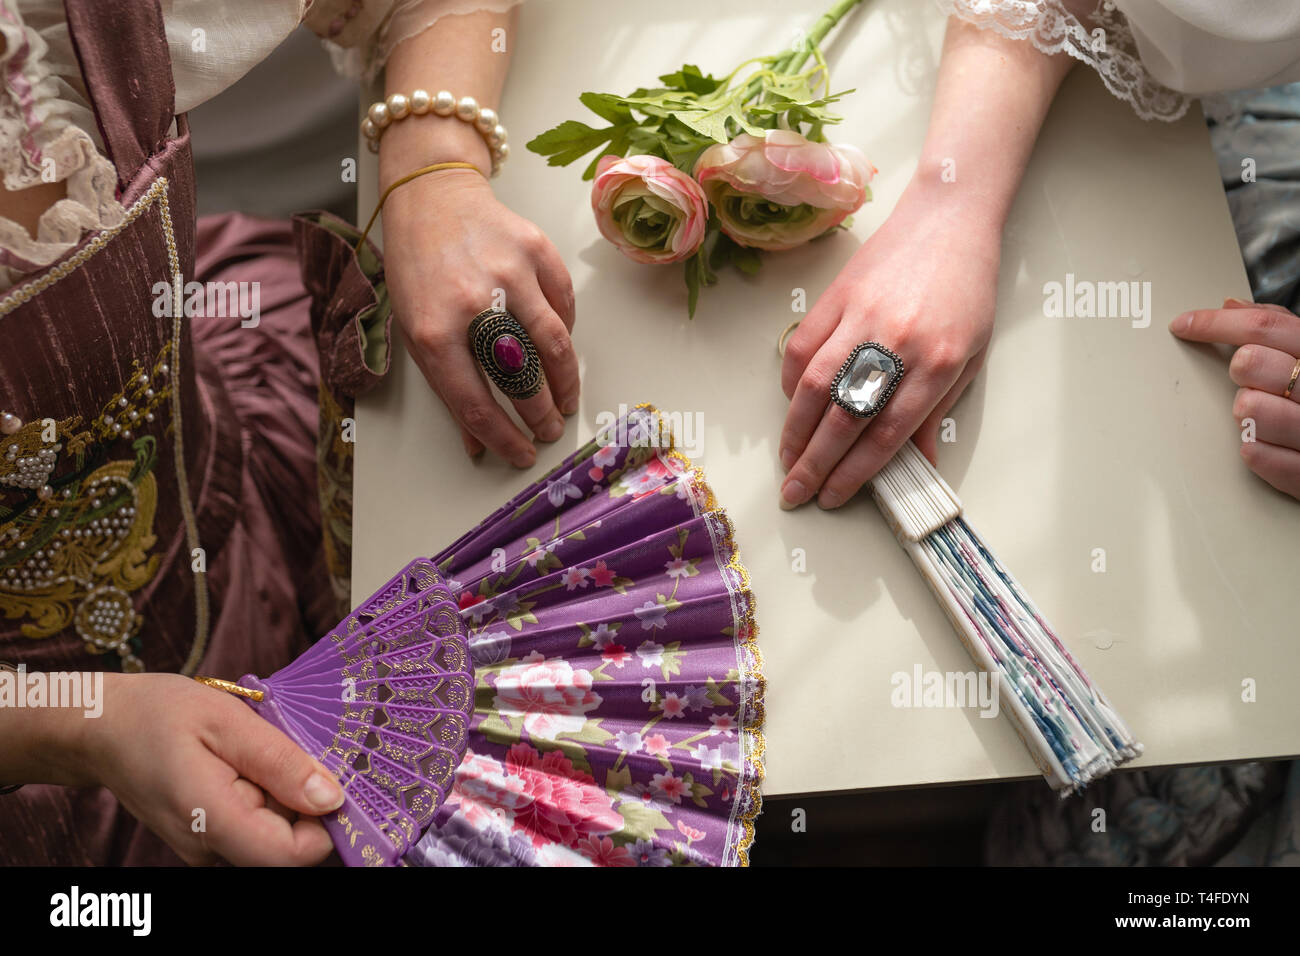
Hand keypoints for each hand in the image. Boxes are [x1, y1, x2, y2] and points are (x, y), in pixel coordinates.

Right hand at [80, 673, 344, 865]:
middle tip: (286, 746)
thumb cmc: (157, 714)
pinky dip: (263, 792)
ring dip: (282, 792)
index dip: (325, 822)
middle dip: (302, 798)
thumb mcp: (227, 721)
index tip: (331, 774)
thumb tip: (331, 798)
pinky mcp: (206, 836)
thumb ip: (281, 762)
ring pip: (272, 832)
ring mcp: (205, 846)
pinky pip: (253, 823)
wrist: (99, 727)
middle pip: (287, 843)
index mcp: (212, 821)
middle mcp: (208, 848)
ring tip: (256, 748)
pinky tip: (245, 759)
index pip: (293, 855)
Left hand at [382, 168, 577, 466]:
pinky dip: (565, 333)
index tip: (521, 453)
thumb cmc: (418, 268)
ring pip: (554, 345)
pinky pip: (564, 306)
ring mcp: (510, 273)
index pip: (476, 403)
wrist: (432, 195)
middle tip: (550, 430)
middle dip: (541, 415)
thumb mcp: (414, 332)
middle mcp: (473, 302)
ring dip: (566, 382)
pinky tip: (559, 349)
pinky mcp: (536, 251)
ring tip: (567, 400)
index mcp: (434, 330)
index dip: (504, 438)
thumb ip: (448, 387)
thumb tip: (478, 442)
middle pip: (521, 378)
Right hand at [778, 181, 999, 508]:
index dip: (856, 472)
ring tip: (787, 460)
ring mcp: (862, 316)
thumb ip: (937, 410)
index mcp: (937, 362)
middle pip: (845, 417)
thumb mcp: (969, 357)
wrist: (949, 220)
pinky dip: (791, 383)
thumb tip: (916, 464)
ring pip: (816, 385)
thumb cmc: (966, 290)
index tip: (835, 496)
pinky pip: (803, 348)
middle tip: (796, 492)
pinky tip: (792, 408)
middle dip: (816, 463)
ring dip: (795, 430)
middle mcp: (897, 341)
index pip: (887, 433)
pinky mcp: (836, 296)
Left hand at [1171, 298, 1299, 499]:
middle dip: (1239, 369)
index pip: (1266, 325)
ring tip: (1262, 414)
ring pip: (1249, 408)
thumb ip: (1277, 328)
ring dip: (1244, 411)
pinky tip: (1259, 444)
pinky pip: (1256, 455)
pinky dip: (1252, 450)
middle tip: (1250, 378)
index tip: (1183, 324)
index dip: (1216, 323)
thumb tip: (1230, 304)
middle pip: (1251, 362)